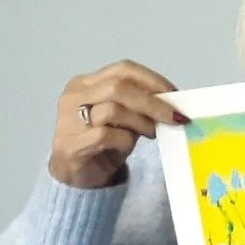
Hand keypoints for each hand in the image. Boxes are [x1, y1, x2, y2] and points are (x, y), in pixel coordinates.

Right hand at [48, 61, 187, 188]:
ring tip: (152, 133)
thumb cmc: (104, 143)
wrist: (76, 174)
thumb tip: (173, 103)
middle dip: (152, 102)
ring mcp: (70, 119)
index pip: (123, 69)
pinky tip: (128, 147)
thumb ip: (140, 106)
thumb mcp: (125, 119)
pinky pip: (105, 136)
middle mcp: (75, 96)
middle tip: (174, 117)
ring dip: (142, 122)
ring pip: (112, 110)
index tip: (175, 95)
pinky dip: (125, 140)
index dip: (153, 80)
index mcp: (87, 83)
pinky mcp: (72, 144)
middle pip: (118, 87)